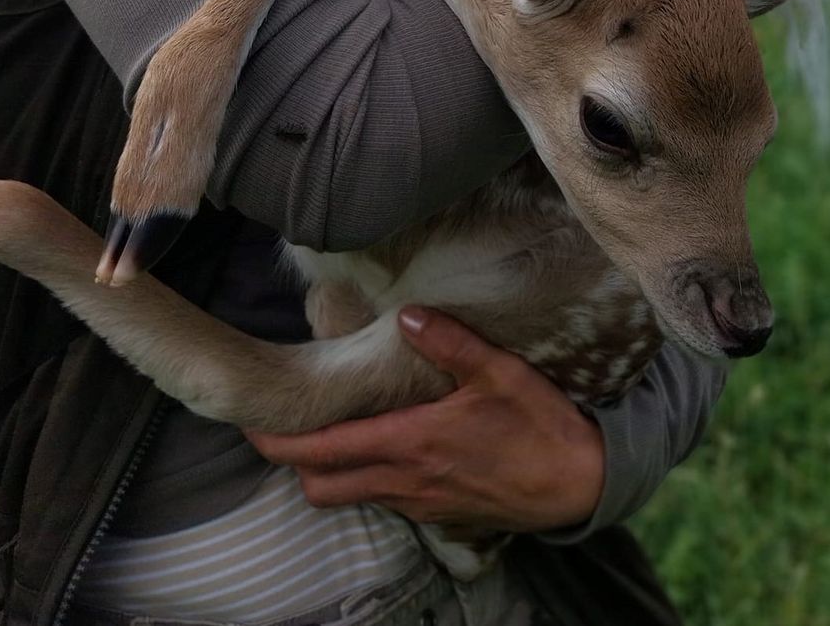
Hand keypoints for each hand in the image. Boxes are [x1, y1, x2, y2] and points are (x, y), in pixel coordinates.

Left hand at [245, 307, 605, 530]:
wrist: (578, 485)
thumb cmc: (540, 425)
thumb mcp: (500, 372)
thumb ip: (450, 343)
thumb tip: (406, 315)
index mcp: (412, 442)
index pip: (325, 450)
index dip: (280, 441)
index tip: (251, 423)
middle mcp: (406, 480)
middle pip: (322, 486)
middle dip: (292, 462)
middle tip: (279, 428)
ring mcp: (420, 503)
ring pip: (351, 497)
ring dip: (328, 472)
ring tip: (322, 435)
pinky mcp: (438, 514)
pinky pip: (383, 500)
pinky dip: (364, 480)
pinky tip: (378, 450)